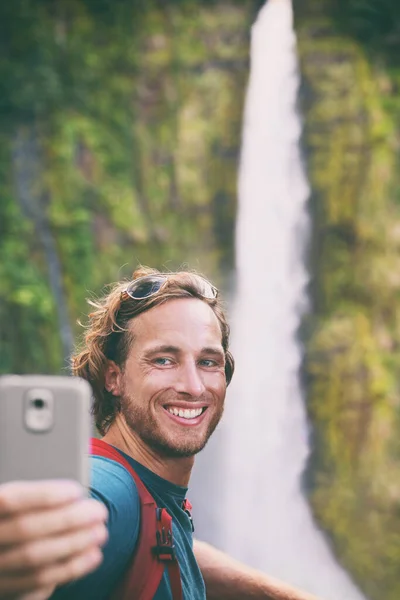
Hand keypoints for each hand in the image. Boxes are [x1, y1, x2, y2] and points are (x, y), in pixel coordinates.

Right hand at [0, 480, 107, 598]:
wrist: (2, 549)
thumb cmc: (12, 520)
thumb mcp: (13, 507)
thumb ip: (32, 500)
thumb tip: (74, 497)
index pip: (10, 500)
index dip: (45, 494)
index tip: (77, 490)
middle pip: (27, 531)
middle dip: (69, 520)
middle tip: (100, 511)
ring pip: (34, 562)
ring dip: (74, 547)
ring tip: (100, 533)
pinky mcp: (5, 593)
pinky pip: (38, 586)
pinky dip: (69, 571)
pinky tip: (91, 557)